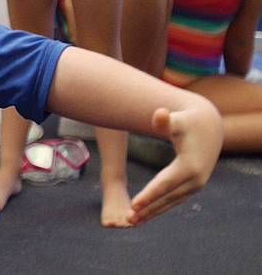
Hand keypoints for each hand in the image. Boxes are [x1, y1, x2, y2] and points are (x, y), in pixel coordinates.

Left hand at [127, 106, 221, 224]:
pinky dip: (160, 207)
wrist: (208, 127)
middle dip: (148, 209)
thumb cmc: (188, 122)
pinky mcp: (193, 186)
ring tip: (133, 222)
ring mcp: (195, 185)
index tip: (133, 205)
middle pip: (167, 198)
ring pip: (170, 202)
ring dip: (152, 212)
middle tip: (128, 219)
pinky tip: (146, 214)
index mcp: (189, 166)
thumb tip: (159, 113)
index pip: (164, 184)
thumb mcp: (177, 120)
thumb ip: (166, 120)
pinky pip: (174, 200)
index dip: (148, 194)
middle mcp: (195, 180)